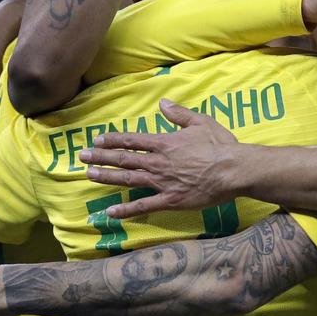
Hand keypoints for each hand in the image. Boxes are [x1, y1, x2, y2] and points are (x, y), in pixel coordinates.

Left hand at [81, 98, 238, 218]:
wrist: (233, 170)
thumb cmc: (221, 146)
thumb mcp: (202, 122)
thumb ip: (180, 114)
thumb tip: (163, 103)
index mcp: (165, 143)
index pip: (132, 140)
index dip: (113, 140)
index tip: (97, 140)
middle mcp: (158, 162)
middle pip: (124, 159)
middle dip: (101, 157)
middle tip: (83, 157)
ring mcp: (162, 182)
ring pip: (127, 180)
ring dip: (106, 177)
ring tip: (89, 175)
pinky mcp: (170, 200)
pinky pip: (143, 206)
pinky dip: (126, 210)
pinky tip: (110, 213)